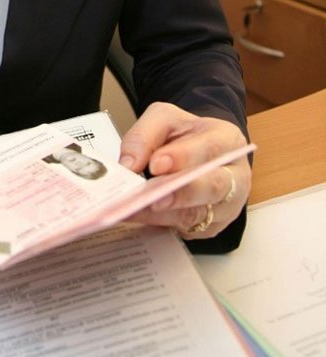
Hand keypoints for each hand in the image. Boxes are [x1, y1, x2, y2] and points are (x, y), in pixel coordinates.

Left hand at [120, 102, 250, 238]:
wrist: (196, 157)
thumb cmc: (184, 138)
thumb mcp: (164, 121)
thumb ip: (145, 135)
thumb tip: (129, 164)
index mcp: (227, 141)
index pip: (210, 148)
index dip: (183, 157)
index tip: (156, 163)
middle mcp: (233, 176)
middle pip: (212, 188)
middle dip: (180, 194)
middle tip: (152, 198)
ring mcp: (224, 206)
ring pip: (195, 215)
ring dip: (160, 215)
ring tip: (131, 210)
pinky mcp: (209, 228)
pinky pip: (183, 230)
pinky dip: (156, 224)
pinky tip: (134, 217)